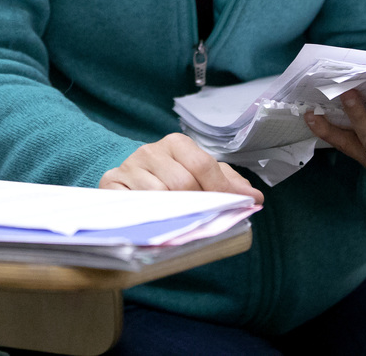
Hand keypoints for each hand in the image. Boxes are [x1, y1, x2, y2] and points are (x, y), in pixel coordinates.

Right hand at [100, 133, 265, 203]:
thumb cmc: (171, 177)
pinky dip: (148, 214)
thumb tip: (254, 196)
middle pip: (183, 182)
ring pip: (159, 195)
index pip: (203, 165)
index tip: (232, 207)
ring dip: (174, 213)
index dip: (219, 189)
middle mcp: (151, 151)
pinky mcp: (112, 183)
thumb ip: (229, 182)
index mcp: (176, 143)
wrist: (129, 179)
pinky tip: (156, 219)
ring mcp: (129, 167)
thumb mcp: (202, 175)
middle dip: (198, 204)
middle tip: (205, 218)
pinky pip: (134, 203)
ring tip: (181, 221)